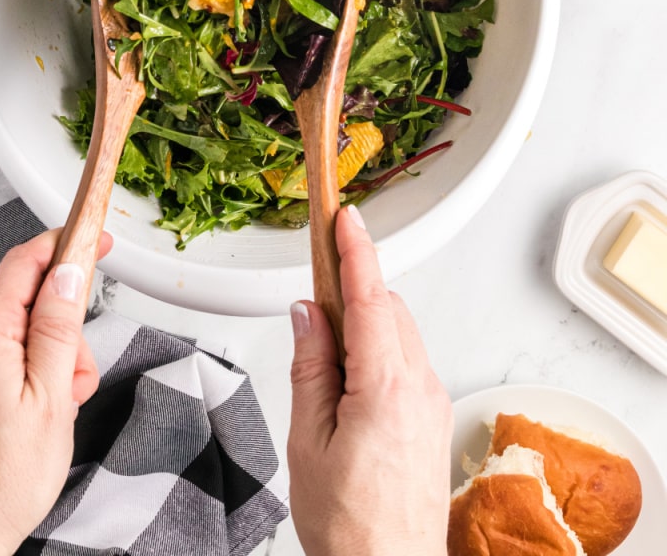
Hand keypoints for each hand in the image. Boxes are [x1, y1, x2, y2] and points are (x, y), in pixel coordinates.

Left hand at [0, 230, 111, 555]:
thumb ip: (60, 328)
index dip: (67, 243)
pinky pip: (1, 356)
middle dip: (65, 327)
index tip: (97, 237)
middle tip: (78, 376)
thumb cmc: (0, 481)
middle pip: (27, 299)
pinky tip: (38, 413)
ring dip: (51, 357)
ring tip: (58, 408)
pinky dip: (29, 372)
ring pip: (19, 331)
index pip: (27, 260)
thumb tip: (69, 273)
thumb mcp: (51, 398)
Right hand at [288, 205, 452, 555]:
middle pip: (389, 309)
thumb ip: (310, 367)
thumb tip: (307, 314)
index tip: (346, 218)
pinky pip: (408, 362)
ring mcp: (433, 404)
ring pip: (400, 334)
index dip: (356, 252)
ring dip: (367, 323)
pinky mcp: (434, 419)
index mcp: (386, 388)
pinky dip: (380, 351)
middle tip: (314, 293)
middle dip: (354, 290)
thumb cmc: (350, 525)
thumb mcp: (308, 441)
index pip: (372, 298)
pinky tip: (350, 380)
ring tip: (324, 352)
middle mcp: (421, 388)